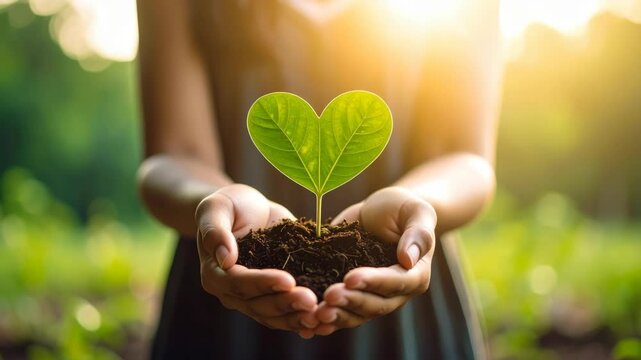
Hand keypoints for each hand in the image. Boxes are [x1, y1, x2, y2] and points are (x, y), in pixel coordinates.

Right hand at [196, 184, 317, 331]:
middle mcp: (232, 293)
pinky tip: (321, 321)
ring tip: (319, 315)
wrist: (249, 209)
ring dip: (296, 317)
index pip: (239, 283)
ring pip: (273, 315)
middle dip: (286, 303)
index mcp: (215, 274)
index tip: (288, 280)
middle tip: (310, 300)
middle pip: (258, 304)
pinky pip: (286, 314)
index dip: (264, 283)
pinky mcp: (273, 296)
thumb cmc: (229, 205)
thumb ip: (215, 230)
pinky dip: (302, 318)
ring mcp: (253, 298)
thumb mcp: (216, 208)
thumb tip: (225, 258)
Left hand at [301, 186, 435, 335]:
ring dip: (336, 316)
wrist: (379, 211)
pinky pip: (339, 311)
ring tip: (315, 314)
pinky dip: (325, 320)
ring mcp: (371, 296)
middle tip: (328, 296)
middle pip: (374, 304)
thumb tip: (408, 259)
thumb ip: (418, 232)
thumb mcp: (415, 211)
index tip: (350, 277)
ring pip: (356, 314)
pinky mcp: (350, 294)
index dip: (373, 282)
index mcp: (415, 274)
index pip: (396, 283)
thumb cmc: (402, 208)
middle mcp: (394, 292)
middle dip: (350, 301)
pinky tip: (307, 324)